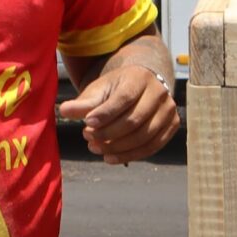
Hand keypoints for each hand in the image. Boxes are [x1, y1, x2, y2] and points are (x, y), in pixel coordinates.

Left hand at [59, 64, 181, 165]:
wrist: (140, 87)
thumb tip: (64, 111)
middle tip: (87, 138)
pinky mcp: (172, 125)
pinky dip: (130, 155)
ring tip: (95, 148)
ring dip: (117, 147)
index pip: (124, 98)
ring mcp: (169, 110)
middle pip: (134, 120)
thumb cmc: (115, 89)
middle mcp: (159, 92)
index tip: (87, 124)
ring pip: (143, 136)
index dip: (105, 114)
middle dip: (108, 133)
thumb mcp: (98, 90)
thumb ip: (83, 102)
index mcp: (139, 78)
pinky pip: (152, 146)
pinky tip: (110, 158)